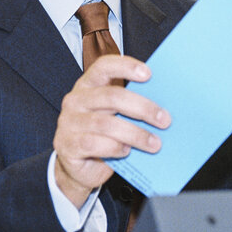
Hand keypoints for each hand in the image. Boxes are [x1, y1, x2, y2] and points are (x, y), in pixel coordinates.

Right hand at [52, 55, 170, 207]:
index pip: (103, 67)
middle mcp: (75, 100)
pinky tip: (127, 151)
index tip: (149, 74)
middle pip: (111, 97)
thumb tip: (161, 108)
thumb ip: (128, 106)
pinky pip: (95, 144)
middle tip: (164, 119)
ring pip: (106, 124)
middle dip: (142, 107)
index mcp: (88, 85)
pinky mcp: (68, 145)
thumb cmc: (101, 135)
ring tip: (154, 143)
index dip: (125, 66)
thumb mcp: (114, 115)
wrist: (78, 165)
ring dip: (135, 134)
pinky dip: (115, 147)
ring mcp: (69, 123)